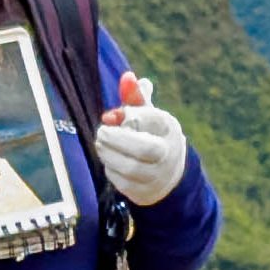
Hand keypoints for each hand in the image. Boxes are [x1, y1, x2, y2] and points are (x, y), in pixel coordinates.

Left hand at [89, 78, 189, 207]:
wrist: (168, 173)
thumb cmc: (150, 135)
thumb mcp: (146, 114)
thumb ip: (135, 96)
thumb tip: (127, 77)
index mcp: (168, 128)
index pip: (151, 119)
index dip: (128, 116)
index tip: (112, 115)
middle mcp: (168, 152)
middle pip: (145, 148)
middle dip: (117, 140)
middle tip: (101, 133)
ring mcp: (158, 175)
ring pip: (131, 168)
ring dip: (109, 155)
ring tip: (101, 145)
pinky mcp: (145, 193)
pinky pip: (123, 183)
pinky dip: (111, 171)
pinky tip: (110, 162)